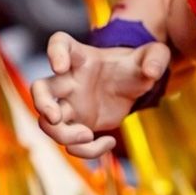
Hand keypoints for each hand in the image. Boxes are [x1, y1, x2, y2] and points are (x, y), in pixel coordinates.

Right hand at [29, 31, 169, 158]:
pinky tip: (109, 144)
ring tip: (87, 135)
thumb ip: (155, 58)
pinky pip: (71, 143)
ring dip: (62, 135)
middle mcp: (68, 80)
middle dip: (42, 104)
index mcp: (82, 57)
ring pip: (48, 123)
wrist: (132, 84)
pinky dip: (86, 150)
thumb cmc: (135, 65)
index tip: (58, 66)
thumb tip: (153, 72)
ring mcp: (70, 104)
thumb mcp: (153, 55)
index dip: (53, 53)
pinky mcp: (79, 124)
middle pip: (40, 89)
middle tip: (55, 117)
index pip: (60, 44)